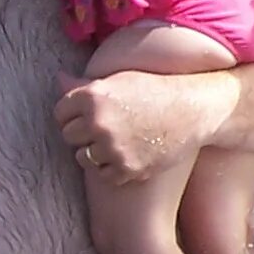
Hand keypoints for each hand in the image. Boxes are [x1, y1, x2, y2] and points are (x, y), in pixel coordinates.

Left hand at [56, 68, 233, 184]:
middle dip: (83, 134)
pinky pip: (104, 175)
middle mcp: (98, 123)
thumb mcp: (120, 79)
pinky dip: (112, 169)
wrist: (194, 110)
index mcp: (93, 96)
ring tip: (113, 143)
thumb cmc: (156, 90)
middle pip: (69, 136)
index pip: (60, 113)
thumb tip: (59, 78)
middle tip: (103, 130)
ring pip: (83, 158)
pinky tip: (126, 155)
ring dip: (94, 153)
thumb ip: (87, 85)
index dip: (73, 115)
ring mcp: (112, 147)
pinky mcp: (128, 168)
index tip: (87, 116)